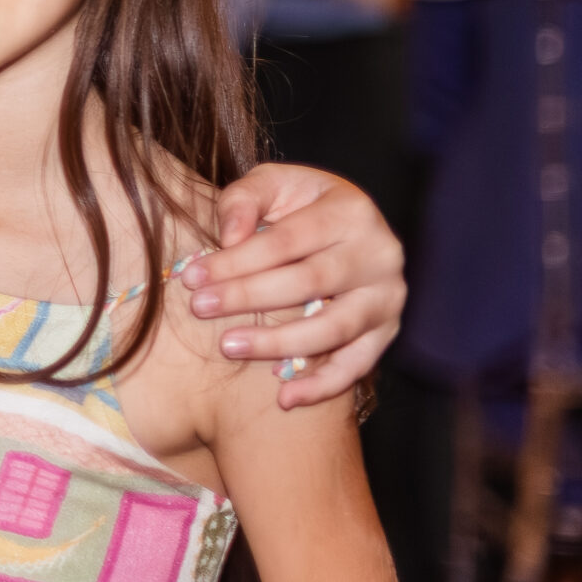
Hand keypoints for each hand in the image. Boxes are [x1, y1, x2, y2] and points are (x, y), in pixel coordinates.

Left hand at [184, 163, 403, 409]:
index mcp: (351, 211)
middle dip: (249, 297)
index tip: (194, 277)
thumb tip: (229, 237)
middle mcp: (379, 254)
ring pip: (334, 328)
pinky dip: (322, 386)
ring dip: (278, 343)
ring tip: (229, 345)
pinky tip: (284, 398)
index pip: (287, 242)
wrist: (347, 224)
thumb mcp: (273, 184)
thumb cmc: (299, 204)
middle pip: (309, 282)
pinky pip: (357, 366)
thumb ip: (244, 199)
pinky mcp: (387, 331)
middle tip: (201, 308)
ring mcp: (387, 297)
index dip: (237, 261)